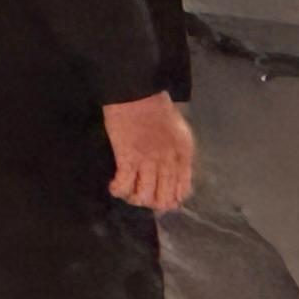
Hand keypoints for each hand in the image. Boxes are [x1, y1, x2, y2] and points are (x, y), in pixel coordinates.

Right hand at [103, 93, 194, 215]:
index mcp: (183, 154)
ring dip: (135, 199)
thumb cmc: (158, 109)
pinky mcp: (127, 158)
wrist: (138, 93)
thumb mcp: (179, 132)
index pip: (182, 189)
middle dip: (153, 204)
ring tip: (129, 193)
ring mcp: (147, 161)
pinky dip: (118, 190)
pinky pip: (123, 185)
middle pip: (163, 197)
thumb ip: (178, 154)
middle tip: (144, 199)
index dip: (173, 200)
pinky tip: (114, 186)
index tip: (165, 204)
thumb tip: (175, 175)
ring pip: (143, 196)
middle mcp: (168, 161)